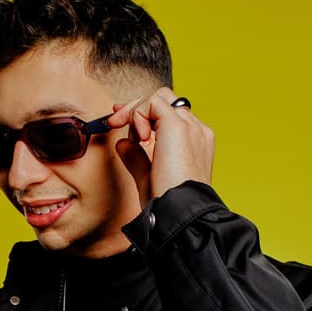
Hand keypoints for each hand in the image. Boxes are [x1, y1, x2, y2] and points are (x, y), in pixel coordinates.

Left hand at [107, 87, 213, 203]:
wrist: (180, 214)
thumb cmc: (168, 205)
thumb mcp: (148, 179)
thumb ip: (137, 158)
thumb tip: (123, 143)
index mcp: (195, 143)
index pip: (169, 115)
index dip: (143, 115)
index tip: (120, 122)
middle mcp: (196, 131)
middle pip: (165, 100)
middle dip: (137, 107)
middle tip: (115, 121)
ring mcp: (190, 127)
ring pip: (160, 97)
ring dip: (136, 110)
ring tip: (131, 137)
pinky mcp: (178, 127)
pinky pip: (153, 103)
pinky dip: (138, 115)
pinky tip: (138, 139)